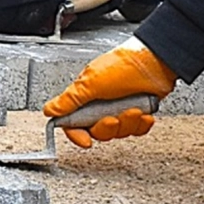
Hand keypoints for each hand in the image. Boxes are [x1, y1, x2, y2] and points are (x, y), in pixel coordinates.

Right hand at [43, 37, 177, 148]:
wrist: (154, 62)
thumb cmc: (122, 66)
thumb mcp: (90, 83)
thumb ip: (69, 100)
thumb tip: (49, 110)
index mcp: (86, 97)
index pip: (74, 123)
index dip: (77, 134)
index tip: (85, 141)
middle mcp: (102, 104)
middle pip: (97, 131)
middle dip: (107, 128)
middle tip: (113, 118)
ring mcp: (120, 108)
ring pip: (118, 132)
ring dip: (127, 123)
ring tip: (133, 109)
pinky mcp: (138, 111)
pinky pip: (136, 129)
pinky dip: (140, 124)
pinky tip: (144, 113)